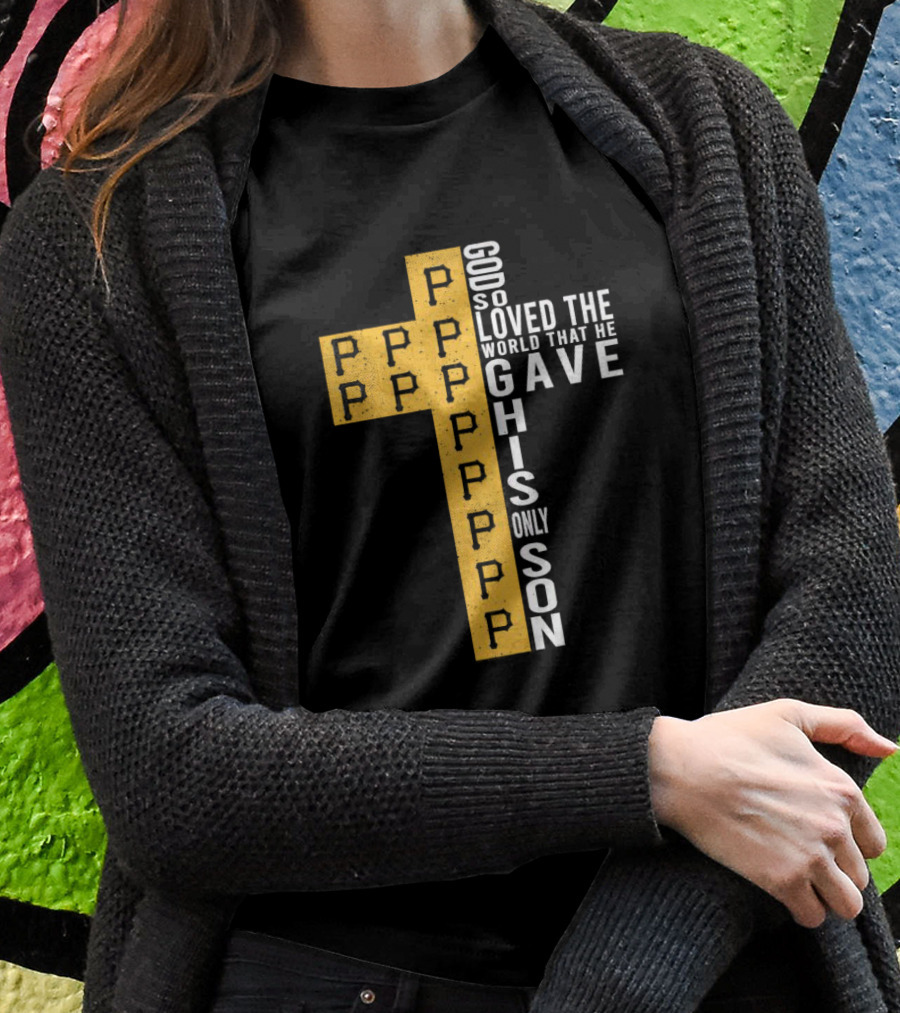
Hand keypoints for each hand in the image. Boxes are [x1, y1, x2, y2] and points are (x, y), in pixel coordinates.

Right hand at [647, 698, 897, 928]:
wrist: (680, 768)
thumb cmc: (729, 738)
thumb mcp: (787, 714)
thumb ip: (843, 726)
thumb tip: (889, 748)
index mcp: (842, 789)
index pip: (873, 842)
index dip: (848, 842)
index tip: (818, 837)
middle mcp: (835, 826)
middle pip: (859, 875)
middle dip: (834, 870)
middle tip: (800, 856)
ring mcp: (810, 856)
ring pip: (846, 904)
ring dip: (825, 897)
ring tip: (798, 881)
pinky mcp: (781, 880)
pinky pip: (813, 917)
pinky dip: (802, 909)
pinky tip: (782, 891)